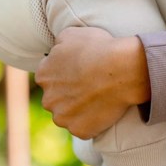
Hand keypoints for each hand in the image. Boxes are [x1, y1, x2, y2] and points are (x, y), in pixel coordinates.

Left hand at [34, 27, 150, 138]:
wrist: (121, 70)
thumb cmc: (98, 48)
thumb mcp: (71, 34)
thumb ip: (57, 45)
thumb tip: (55, 51)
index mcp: (44, 74)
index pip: (48, 75)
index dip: (64, 71)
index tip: (78, 69)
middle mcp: (48, 99)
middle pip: (55, 97)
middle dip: (67, 92)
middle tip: (88, 83)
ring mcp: (63, 117)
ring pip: (67, 114)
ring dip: (77, 108)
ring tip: (96, 95)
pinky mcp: (79, 131)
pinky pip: (83, 127)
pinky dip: (91, 120)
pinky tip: (102, 107)